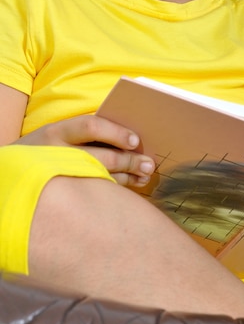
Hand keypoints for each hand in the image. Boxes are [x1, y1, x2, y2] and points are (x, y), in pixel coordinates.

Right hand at [15, 115, 154, 187]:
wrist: (6, 175)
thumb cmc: (45, 149)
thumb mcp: (58, 135)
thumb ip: (86, 133)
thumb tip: (130, 139)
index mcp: (58, 131)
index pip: (91, 126)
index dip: (116, 133)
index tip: (135, 141)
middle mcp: (56, 152)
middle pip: (99, 157)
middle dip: (128, 161)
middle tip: (149, 165)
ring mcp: (57, 176)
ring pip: (98, 178)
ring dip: (125, 178)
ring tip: (143, 178)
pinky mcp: (58, 197)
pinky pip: (91, 195)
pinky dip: (112, 192)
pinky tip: (126, 190)